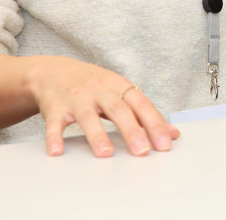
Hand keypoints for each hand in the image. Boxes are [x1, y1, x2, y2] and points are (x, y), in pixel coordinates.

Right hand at [26, 56, 179, 156]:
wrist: (53, 71)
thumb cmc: (93, 84)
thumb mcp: (120, 91)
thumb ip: (144, 112)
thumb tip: (172, 133)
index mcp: (119, 85)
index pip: (141, 104)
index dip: (154, 123)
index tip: (164, 144)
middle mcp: (99, 90)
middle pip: (118, 109)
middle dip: (132, 130)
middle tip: (142, 151)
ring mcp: (76, 98)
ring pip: (88, 117)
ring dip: (97, 136)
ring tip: (105, 154)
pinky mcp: (55, 108)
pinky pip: (54, 123)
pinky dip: (54, 137)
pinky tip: (57, 151)